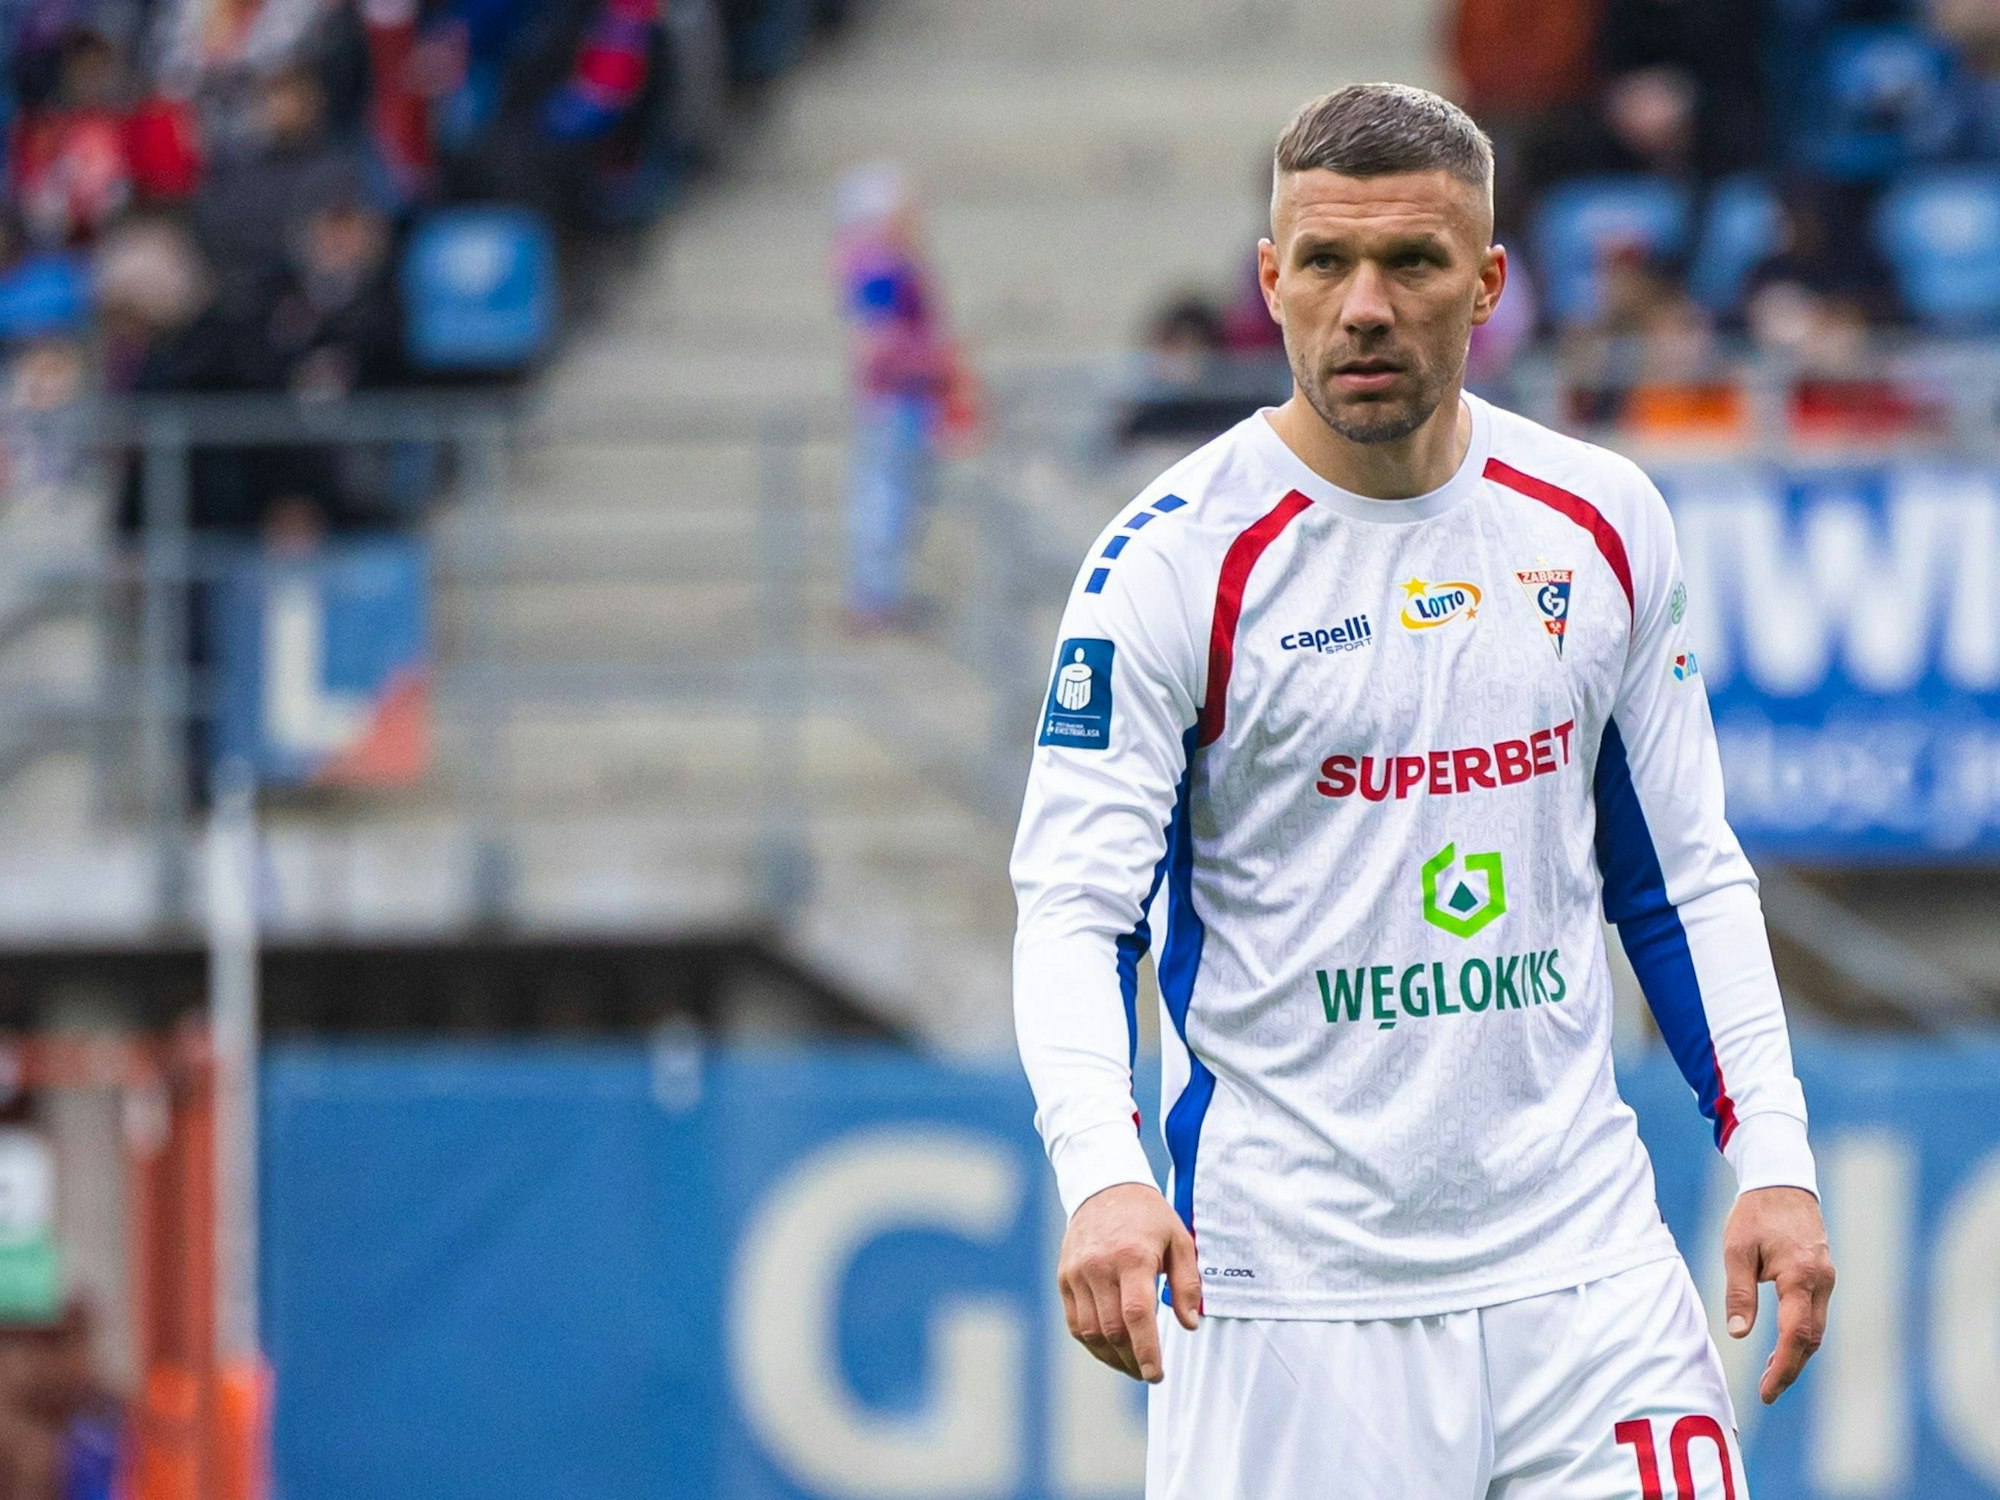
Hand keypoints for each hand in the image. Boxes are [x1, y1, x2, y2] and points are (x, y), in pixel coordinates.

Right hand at [1058, 1182, 1201, 1382]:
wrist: (1104, 1189)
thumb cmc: (1148, 1218)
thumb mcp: (1180, 1240)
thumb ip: (1188, 1283)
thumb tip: (1189, 1324)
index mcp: (1132, 1256)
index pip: (1136, 1314)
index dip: (1146, 1350)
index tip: (1157, 1375)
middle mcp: (1099, 1266)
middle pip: (1112, 1329)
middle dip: (1133, 1360)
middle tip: (1150, 1373)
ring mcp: (1077, 1273)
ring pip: (1090, 1332)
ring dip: (1112, 1358)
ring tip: (1133, 1365)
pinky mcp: (1064, 1278)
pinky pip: (1075, 1323)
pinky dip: (1092, 1344)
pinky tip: (1111, 1350)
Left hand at [1722, 1185, 1834, 1403]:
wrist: (1782, 1182)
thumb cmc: (1755, 1213)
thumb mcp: (1736, 1250)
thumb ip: (1739, 1292)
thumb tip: (1738, 1333)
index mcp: (1801, 1275)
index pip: (1797, 1334)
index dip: (1783, 1367)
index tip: (1767, 1392)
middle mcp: (1822, 1281)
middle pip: (1812, 1338)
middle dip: (1791, 1368)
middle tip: (1767, 1391)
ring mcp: (1826, 1279)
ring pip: (1816, 1328)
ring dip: (1796, 1353)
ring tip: (1770, 1374)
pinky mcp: (1823, 1275)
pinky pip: (1815, 1313)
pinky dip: (1800, 1334)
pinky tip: (1781, 1344)